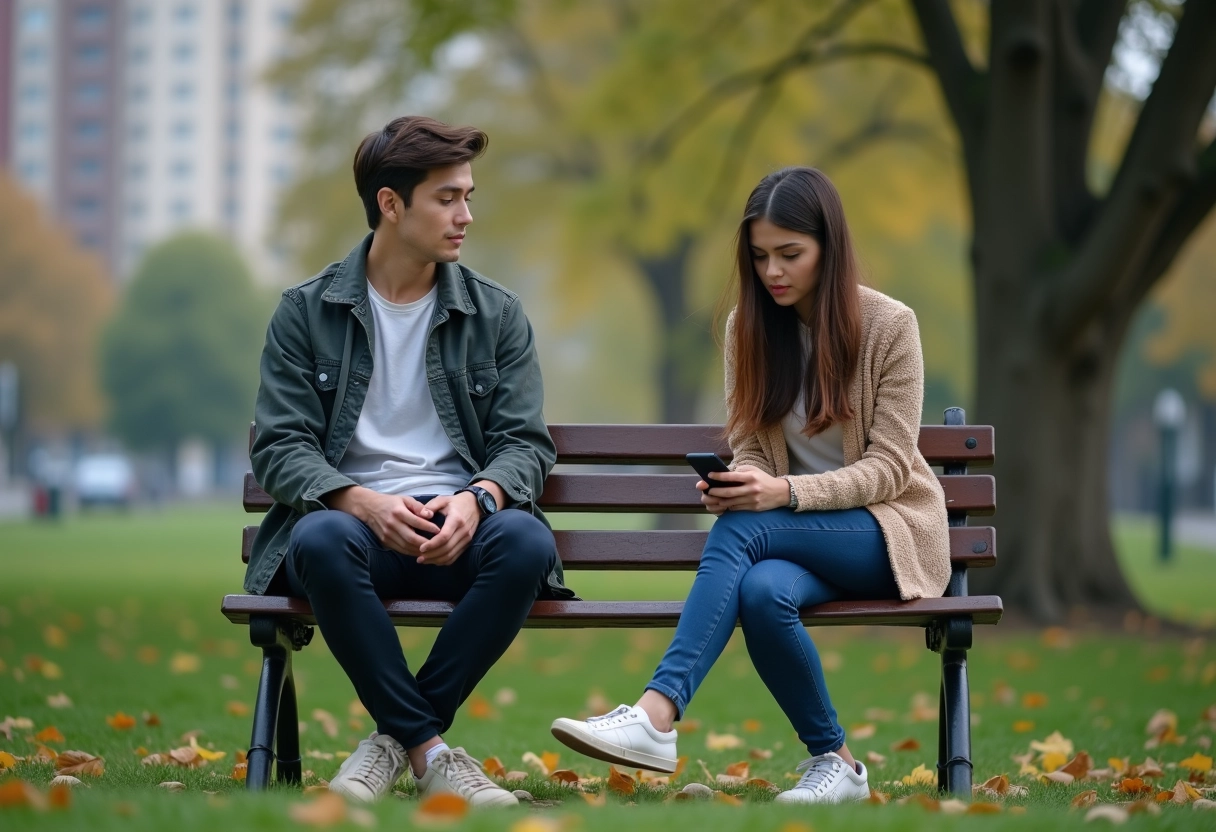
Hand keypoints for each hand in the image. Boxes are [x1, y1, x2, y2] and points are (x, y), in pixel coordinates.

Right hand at [325, 486, 439, 555]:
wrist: (369, 508)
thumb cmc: (390, 502)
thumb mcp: (405, 499)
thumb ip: (418, 507)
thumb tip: (430, 515)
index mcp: (398, 512)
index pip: (417, 522)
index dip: (429, 527)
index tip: (439, 530)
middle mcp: (392, 524)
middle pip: (411, 538)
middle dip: (426, 543)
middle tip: (438, 545)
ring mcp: (387, 534)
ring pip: (406, 546)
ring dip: (419, 550)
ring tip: (431, 551)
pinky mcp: (385, 541)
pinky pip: (400, 549)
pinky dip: (411, 552)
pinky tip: (420, 552)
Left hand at [416, 491, 480, 565]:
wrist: (475, 504)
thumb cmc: (456, 502)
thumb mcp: (442, 499)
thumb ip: (430, 506)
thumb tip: (420, 516)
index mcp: (456, 519)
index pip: (444, 536)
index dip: (432, 544)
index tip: (421, 548)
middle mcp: (463, 530)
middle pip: (447, 548)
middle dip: (432, 555)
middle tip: (419, 558)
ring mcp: (467, 538)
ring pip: (451, 555)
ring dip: (436, 560)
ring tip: (424, 560)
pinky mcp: (468, 543)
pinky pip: (456, 556)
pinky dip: (444, 561)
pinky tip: (434, 560)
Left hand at [696, 465, 789, 512]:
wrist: (781, 492)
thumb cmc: (764, 479)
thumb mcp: (754, 470)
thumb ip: (740, 470)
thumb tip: (725, 473)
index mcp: (751, 477)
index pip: (731, 476)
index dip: (718, 476)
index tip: (709, 475)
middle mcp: (752, 489)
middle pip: (728, 492)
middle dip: (716, 492)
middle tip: (709, 490)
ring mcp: (753, 500)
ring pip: (731, 502)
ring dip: (720, 501)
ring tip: (714, 498)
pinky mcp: (754, 508)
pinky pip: (737, 508)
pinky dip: (729, 506)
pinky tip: (724, 503)